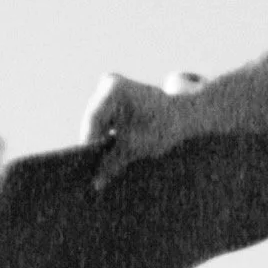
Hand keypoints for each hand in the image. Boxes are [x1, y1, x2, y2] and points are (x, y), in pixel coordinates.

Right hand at [79, 70, 208, 188]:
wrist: (185, 115)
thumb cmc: (164, 128)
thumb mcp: (136, 147)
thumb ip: (113, 163)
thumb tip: (95, 184)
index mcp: (115, 90)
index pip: (94, 120)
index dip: (88, 144)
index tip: (83, 167)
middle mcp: (108, 83)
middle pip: (93, 120)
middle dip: (92, 144)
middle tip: (87, 171)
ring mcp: (109, 87)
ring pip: (96, 121)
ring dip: (97, 140)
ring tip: (95, 166)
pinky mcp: (111, 96)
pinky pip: (102, 118)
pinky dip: (104, 134)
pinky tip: (104, 153)